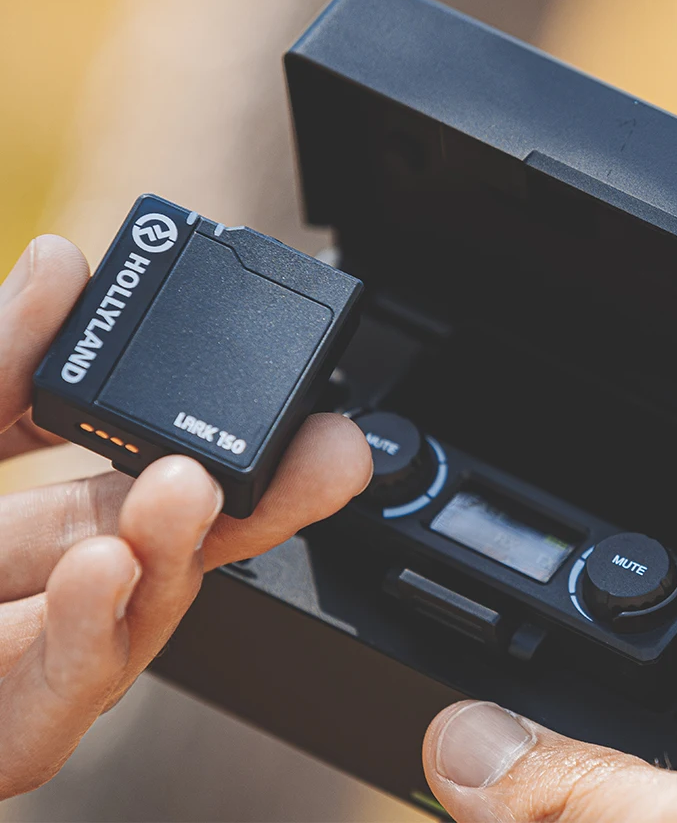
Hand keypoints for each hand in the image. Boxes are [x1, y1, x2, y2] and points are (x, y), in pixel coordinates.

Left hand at [0, 235, 371, 798]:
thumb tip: (66, 263)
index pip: (109, 465)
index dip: (199, 422)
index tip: (271, 385)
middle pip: (145, 546)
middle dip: (245, 498)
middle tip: (326, 455)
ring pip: (119, 633)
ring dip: (171, 561)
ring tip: (194, 488)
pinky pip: (48, 715)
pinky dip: (87, 643)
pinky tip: (104, 570)